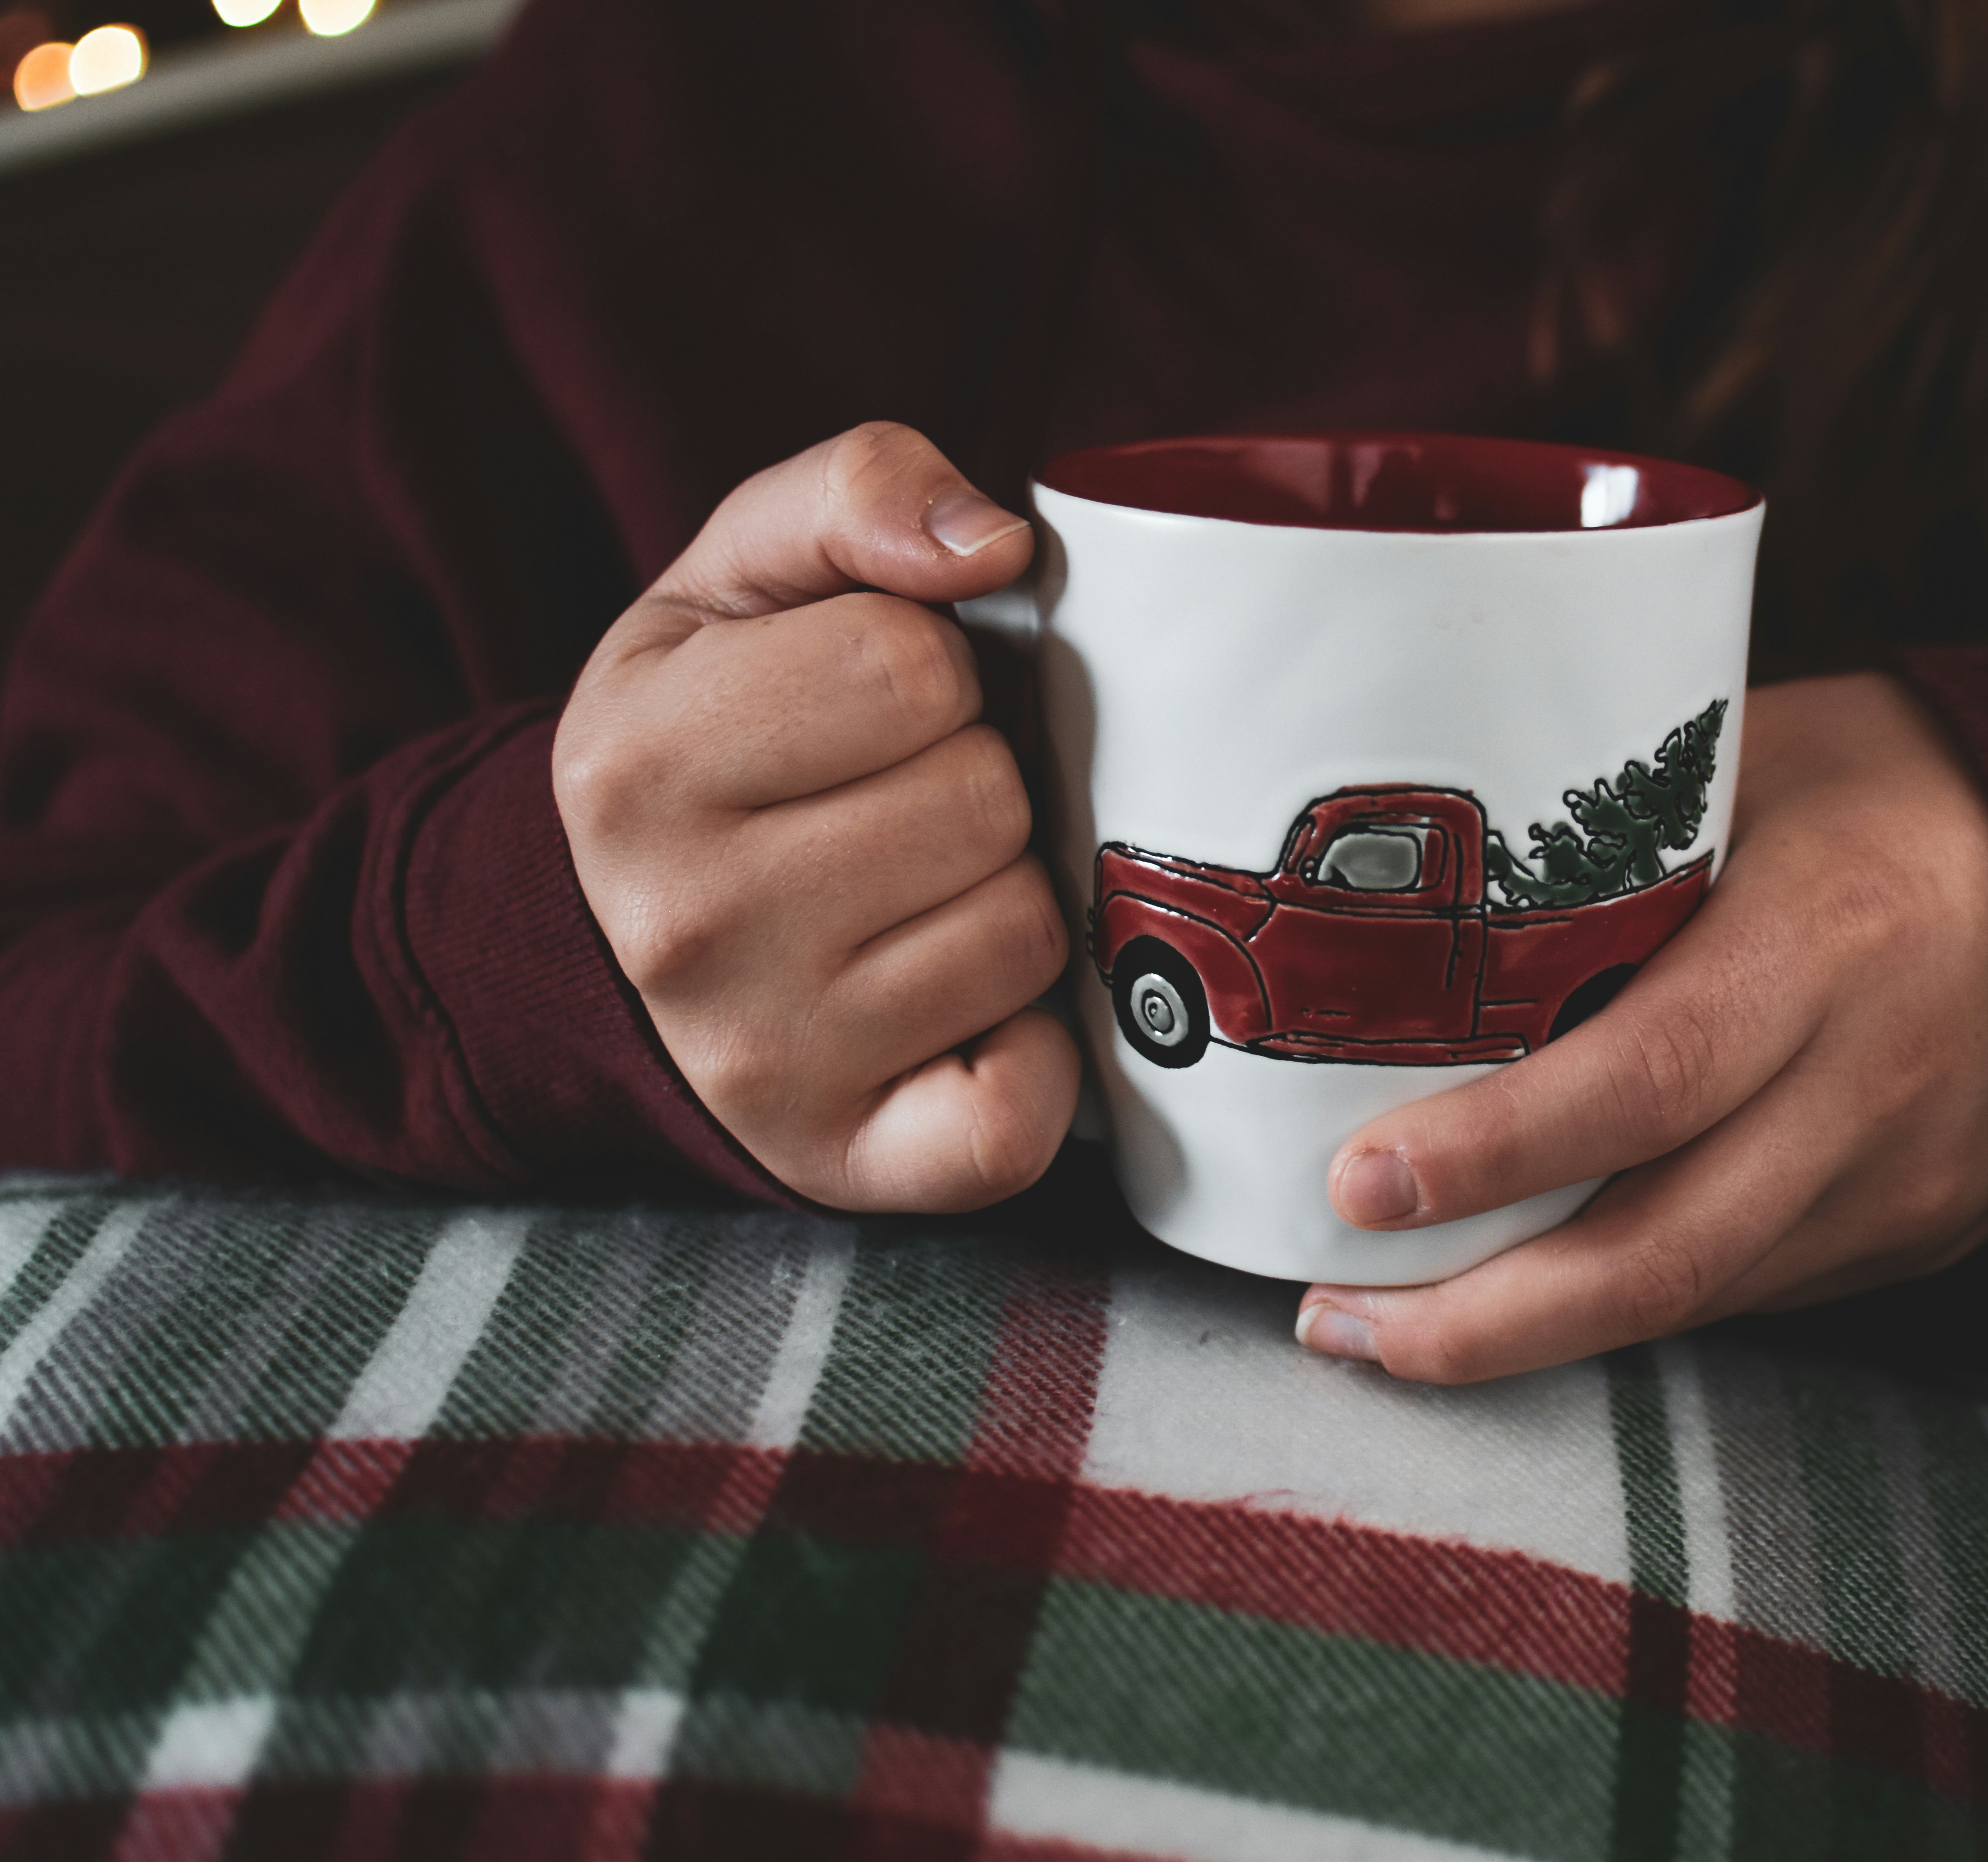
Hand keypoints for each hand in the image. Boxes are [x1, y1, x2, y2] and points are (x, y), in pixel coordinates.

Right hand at [554, 423, 1077, 1209]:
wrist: (633, 934)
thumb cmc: (720, 732)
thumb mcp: (743, 573)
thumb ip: (860, 491)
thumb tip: (995, 544)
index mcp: (638, 761)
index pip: (910, 665)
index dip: (929, 670)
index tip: (873, 706)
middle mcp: (680, 925)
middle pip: (981, 800)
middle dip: (973, 784)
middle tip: (896, 807)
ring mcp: (762, 1061)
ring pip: (1024, 931)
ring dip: (1003, 900)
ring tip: (914, 898)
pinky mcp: (850, 1164)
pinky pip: (1022, 1107)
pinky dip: (1031, 1055)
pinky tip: (961, 1011)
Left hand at [1294, 672, 1987, 1380]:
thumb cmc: (1907, 784)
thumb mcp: (1761, 761)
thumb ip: (1612, 840)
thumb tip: (1418, 893)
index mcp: (1828, 940)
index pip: (1646, 1081)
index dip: (1495, 1153)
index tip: (1355, 1186)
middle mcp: (1872, 1085)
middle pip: (1660, 1253)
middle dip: (1479, 1320)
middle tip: (1332, 1318)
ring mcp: (1906, 1181)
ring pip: (1697, 1299)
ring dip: (1532, 1334)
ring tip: (1388, 1327)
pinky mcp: (1920, 1232)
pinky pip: (1750, 1290)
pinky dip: (1629, 1303)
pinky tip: (1530, 1290)